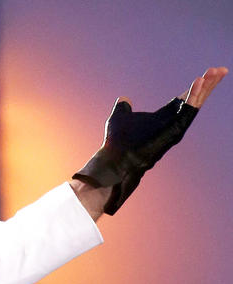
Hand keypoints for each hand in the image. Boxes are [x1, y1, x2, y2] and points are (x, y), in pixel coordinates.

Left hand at [73, 66, 226, 215]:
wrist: (115, 159)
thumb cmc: (117, 142)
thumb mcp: (120, 117)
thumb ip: (124, 107)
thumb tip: (123, 99)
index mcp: (164, 117)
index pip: (185, 99)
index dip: (196, 87)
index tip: (208, 74)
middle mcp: (173, 122)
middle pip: (195, 100)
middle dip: (208, 85)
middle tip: (221, 70)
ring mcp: (175, 127)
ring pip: (196, 104)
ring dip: (206, 88)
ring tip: (215, 72)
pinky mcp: (174, 131)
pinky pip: (187, 111)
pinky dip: (193, 96)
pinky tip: (200, 82)